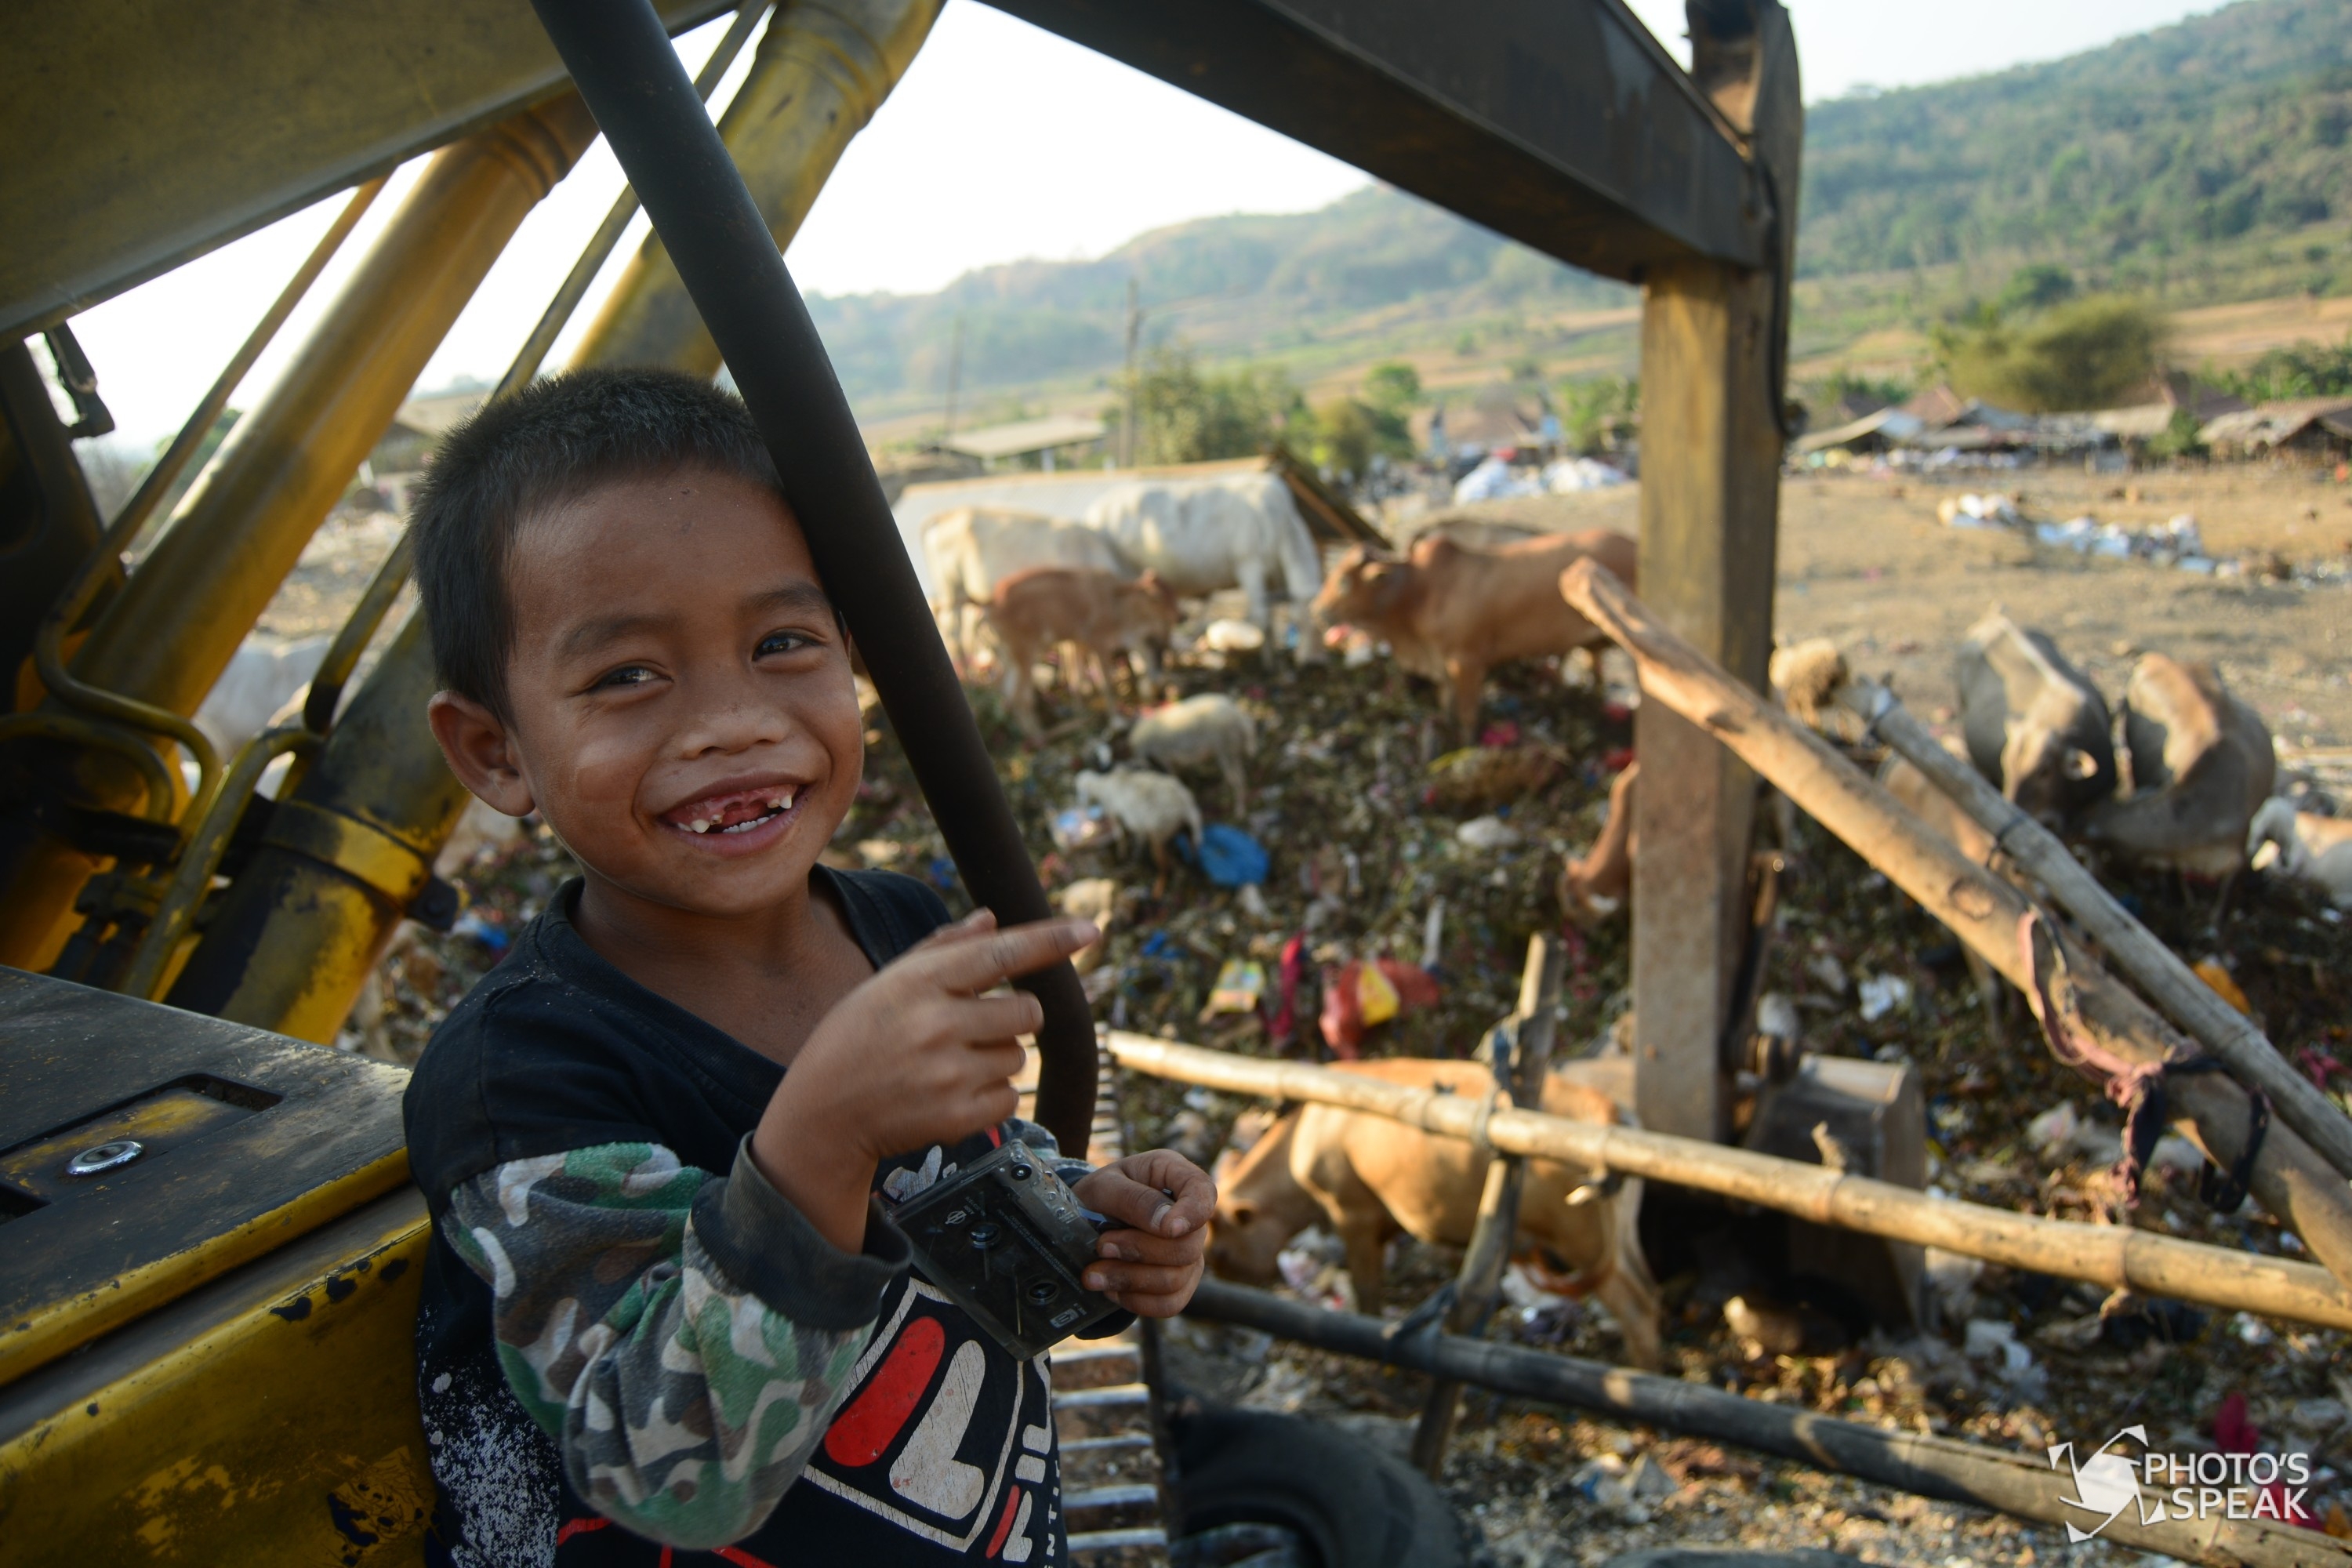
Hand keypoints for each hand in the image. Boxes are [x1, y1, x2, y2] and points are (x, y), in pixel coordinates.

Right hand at [753, 909, 1096, 1250]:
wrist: (821, 1117)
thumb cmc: (855, 1040)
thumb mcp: (886, 984)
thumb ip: (943, 949)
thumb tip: (993, 920)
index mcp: (919, 983)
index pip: (1001, 954)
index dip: (1050, 940)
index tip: (1090, 930)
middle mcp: (937, 1025)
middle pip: (1027, 1011)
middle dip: (1011, 1017)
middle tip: (970, 1028)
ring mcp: (949, 1075)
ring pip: (1019, 1056)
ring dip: (997, 1058)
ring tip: (947, 1065)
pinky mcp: (958, 1118)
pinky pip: (1011, 1096)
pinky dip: (991, 1095)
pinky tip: (950, 1093)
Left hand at [1071, 1149, 1215, 1316]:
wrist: (1083, 1224)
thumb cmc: (1099, 1195)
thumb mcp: (1105, 1186)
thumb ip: (1135, 1200)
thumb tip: (1168, 1226)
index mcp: (1176, 1177)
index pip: (1204, 1193)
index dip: (1194, 1213)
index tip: (1170, 1228)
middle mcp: (1189, 1217)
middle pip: (1187, 1247)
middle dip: (1139, 1251)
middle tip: (1100, 1246)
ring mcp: (1188, 1253)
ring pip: (1175, 1280)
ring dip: (1129, 1279)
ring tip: (1093, 1274)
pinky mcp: (1180, 1284)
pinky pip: (1169, 1304)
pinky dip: (1135, 1301)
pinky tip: (1111, 1288)